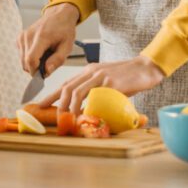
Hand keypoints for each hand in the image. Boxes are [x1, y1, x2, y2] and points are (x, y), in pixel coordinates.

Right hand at [16, 2, 78, 75]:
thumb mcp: (67, 47)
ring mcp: (22, 36)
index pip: (31, 59)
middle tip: (48, 63)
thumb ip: (57, 60)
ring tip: (45, 55)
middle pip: (25, 62)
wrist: (58, 15)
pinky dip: (29, 57)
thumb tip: (46, 72)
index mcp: (41, 37)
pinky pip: (22, 55)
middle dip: (36, 68)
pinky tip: (39, 51)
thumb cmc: (64, 31)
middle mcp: (28, 35)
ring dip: (33, 63)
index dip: (35, 72)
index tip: (44, 75)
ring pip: (22, 60)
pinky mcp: (19, 37)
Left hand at [38, 57, 164, 112]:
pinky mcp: (111, 83)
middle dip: (56, 102)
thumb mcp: (108, 82)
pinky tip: (84, 115)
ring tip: (67, 119)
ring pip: (77, 91)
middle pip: (67, 87)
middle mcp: (91, 72)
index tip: (42, 104)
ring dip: (69, 107)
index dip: (52, 95)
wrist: (146, 68)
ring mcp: (100, 76)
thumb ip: (97, 91)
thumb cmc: (128, 77)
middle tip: (53, 117)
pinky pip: (94, 96)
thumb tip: (88, 109)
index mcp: (89, 71)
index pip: (66, 83)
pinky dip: (86, 106)